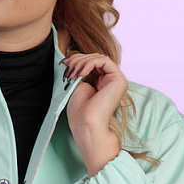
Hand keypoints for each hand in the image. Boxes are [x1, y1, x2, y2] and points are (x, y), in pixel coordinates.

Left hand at [61, 52, 128, 175]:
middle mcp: (111, 81)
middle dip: (78, 60)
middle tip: (67, 67)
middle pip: (95, 59)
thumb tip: (74, 57)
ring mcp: (116, 80)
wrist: (87, 126)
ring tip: (72, 72)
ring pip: (99, 58)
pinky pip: (104, 61)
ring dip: (82, 62)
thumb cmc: (80, 113)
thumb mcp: (77, 86)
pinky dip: (90, 63)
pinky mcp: (119, 80)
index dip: (77, 60)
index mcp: (102, 83)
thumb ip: (80, 72)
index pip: (91, 63)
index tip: (64, 64)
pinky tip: (81, 71)